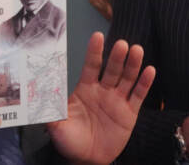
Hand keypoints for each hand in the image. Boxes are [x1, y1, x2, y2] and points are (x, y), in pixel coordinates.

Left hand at [47, 32, 155, 164]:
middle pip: (112, 69)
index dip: (94, 51)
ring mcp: (117, 100)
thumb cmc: (70, 141)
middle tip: (122, 44)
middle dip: (117, 56)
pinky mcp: (129, 113)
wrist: (87, 160)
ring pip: (127, 78)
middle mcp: (103, 90)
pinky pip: (138, 95)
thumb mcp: (57, 126)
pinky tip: (150, 71)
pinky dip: (145, 83)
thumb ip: (50, 112)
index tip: (98, 36)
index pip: (91, 66)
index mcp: (85, 89)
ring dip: (132, 64)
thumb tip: (38, 98)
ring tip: (137, 51)